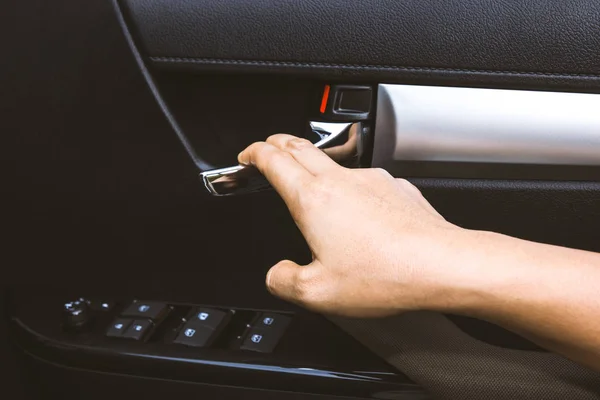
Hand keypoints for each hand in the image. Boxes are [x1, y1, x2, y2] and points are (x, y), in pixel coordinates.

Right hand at [238, 134, 468, 316]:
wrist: (442, 264)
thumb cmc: (386, 274)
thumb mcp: (317, 292)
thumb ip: (284, 281)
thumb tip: (276, 275)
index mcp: (314, 199)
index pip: (274, 160)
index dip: (254, 152)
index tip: (248, 155)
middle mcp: (342, 181)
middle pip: (301, 147)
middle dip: (278, 143)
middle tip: (269, 149)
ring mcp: (372, 181)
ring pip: (334, 162)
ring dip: (315, 165)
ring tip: (311, 184)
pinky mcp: (396, 189)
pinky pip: (365, 180)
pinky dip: (350, 187)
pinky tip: (357, 213)